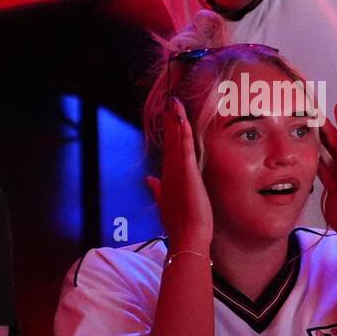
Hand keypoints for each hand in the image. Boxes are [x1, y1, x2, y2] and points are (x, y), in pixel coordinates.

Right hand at [146, 98, 212, 249]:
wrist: (187, 237)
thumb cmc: (180, 222)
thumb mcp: (166, 202)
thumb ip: (157, 189)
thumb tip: (149, 180)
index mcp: (167, 175)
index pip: (169, 147)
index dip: (169, 129)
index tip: (169, 113)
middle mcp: (169, 170)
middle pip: (170, 139)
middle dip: (169, 118)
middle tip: (170, 98)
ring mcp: (177, 171)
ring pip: (176, 140)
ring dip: (174, 119)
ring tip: (174, 101)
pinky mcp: (186, 173)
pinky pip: (185, 147)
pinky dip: (183, 132)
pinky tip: (181, 118)